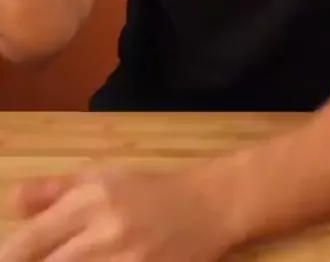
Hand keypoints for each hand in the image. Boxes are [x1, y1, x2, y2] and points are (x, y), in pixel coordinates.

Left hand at [0, 163, 234, 261]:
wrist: (208, 205)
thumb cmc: (148, 189)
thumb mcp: (101, 176)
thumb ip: (54, 190)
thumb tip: (11, 203)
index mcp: (89, 200)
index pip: (29, 243)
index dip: (9, 258)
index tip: (6, 261)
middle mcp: (104, 233)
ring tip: (70, 261)